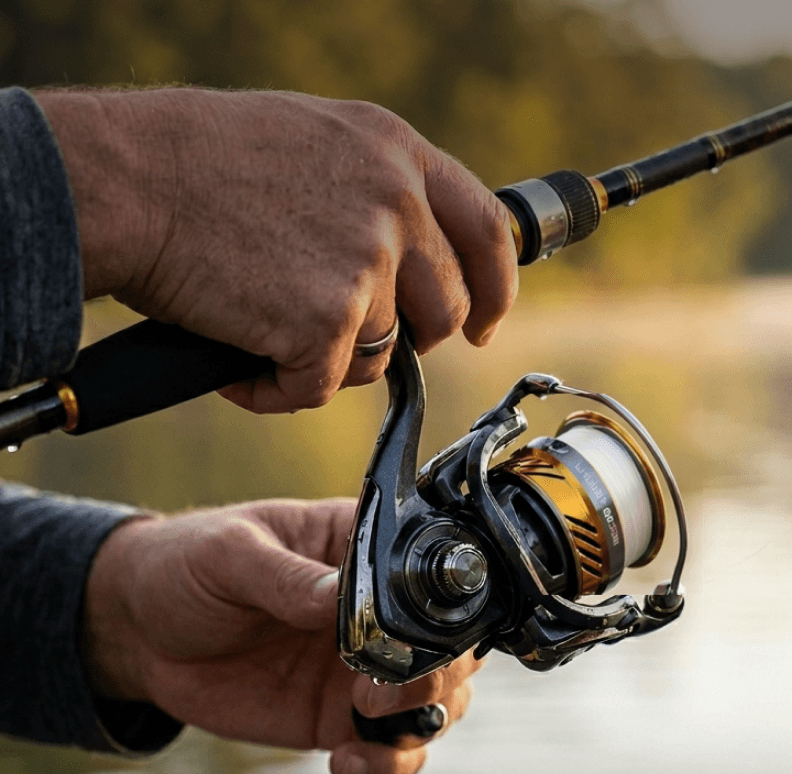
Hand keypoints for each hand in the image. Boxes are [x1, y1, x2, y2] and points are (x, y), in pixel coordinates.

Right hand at [35, 88, 516, 412]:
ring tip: (260, 332)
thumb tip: (402, 253)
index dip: (494, 288)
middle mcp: (395, 204)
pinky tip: (236, 361)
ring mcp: (367, 263)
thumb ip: (370, 189)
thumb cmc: (194, 162)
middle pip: (444, 310)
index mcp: (396, 153)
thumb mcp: (310, 143)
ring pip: (378, 357)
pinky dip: (275, 389)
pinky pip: (319, 388)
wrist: (127, 182)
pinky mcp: (327, 321)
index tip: (483, 324)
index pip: (487, 231)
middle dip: (403, 341)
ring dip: (325, 361)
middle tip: (344, 342)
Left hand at [83, 498, 483, 773]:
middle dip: (436, 675)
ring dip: (421, 722)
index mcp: (359, 551)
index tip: (409, 638)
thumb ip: (287, 578)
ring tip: (364, 727)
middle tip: (378, 692)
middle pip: (451, 646)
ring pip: (437, 702)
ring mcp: (363, 668)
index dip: (437, 609)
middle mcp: (378, 611)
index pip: (427, 575)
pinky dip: (387, 766)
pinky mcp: (338, 718)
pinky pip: (389, 750)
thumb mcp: (230, 556)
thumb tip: (341, 598)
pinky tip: (348, 765)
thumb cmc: (187, 567)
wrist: (139, 633)